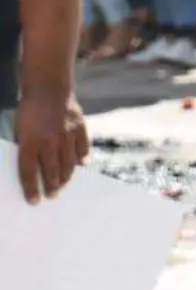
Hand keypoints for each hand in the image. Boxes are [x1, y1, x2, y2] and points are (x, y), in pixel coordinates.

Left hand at [14, 88, 88, 202]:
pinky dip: (82, 158)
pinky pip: (83, 148)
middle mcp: (49, 140)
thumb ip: (26, 148)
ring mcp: (67, 134)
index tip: (34, 201)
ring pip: (69, 163)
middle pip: (51, 170)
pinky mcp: (80, 127)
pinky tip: (80, 165)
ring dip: (66, 176)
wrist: (48, 88)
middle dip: (51, 186)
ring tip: (63, 184)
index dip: (31, 188)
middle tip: (52, 195)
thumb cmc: (30, 110)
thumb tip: (32, 168)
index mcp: (30, 141)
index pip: (28, 171)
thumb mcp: (20, 130)